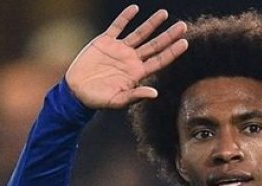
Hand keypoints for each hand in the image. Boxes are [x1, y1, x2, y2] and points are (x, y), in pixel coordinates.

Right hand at [65, 5, 187, 108]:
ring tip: (164, 13)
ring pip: (140, 34)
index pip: (160, 60)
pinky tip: (134, 8)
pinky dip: (125, 17)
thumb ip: (136, 95)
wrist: (76, 91)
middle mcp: (132, 60)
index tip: (185, 42)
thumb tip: (155, 94)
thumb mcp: (118, 100)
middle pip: (155, 45)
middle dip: (169, 36)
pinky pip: (118, 26)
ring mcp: (120, 49)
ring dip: (152, 24)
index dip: (172, 52)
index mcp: (138, 73)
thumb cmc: (98, 99)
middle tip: (183, 26)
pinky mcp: (106, 42)